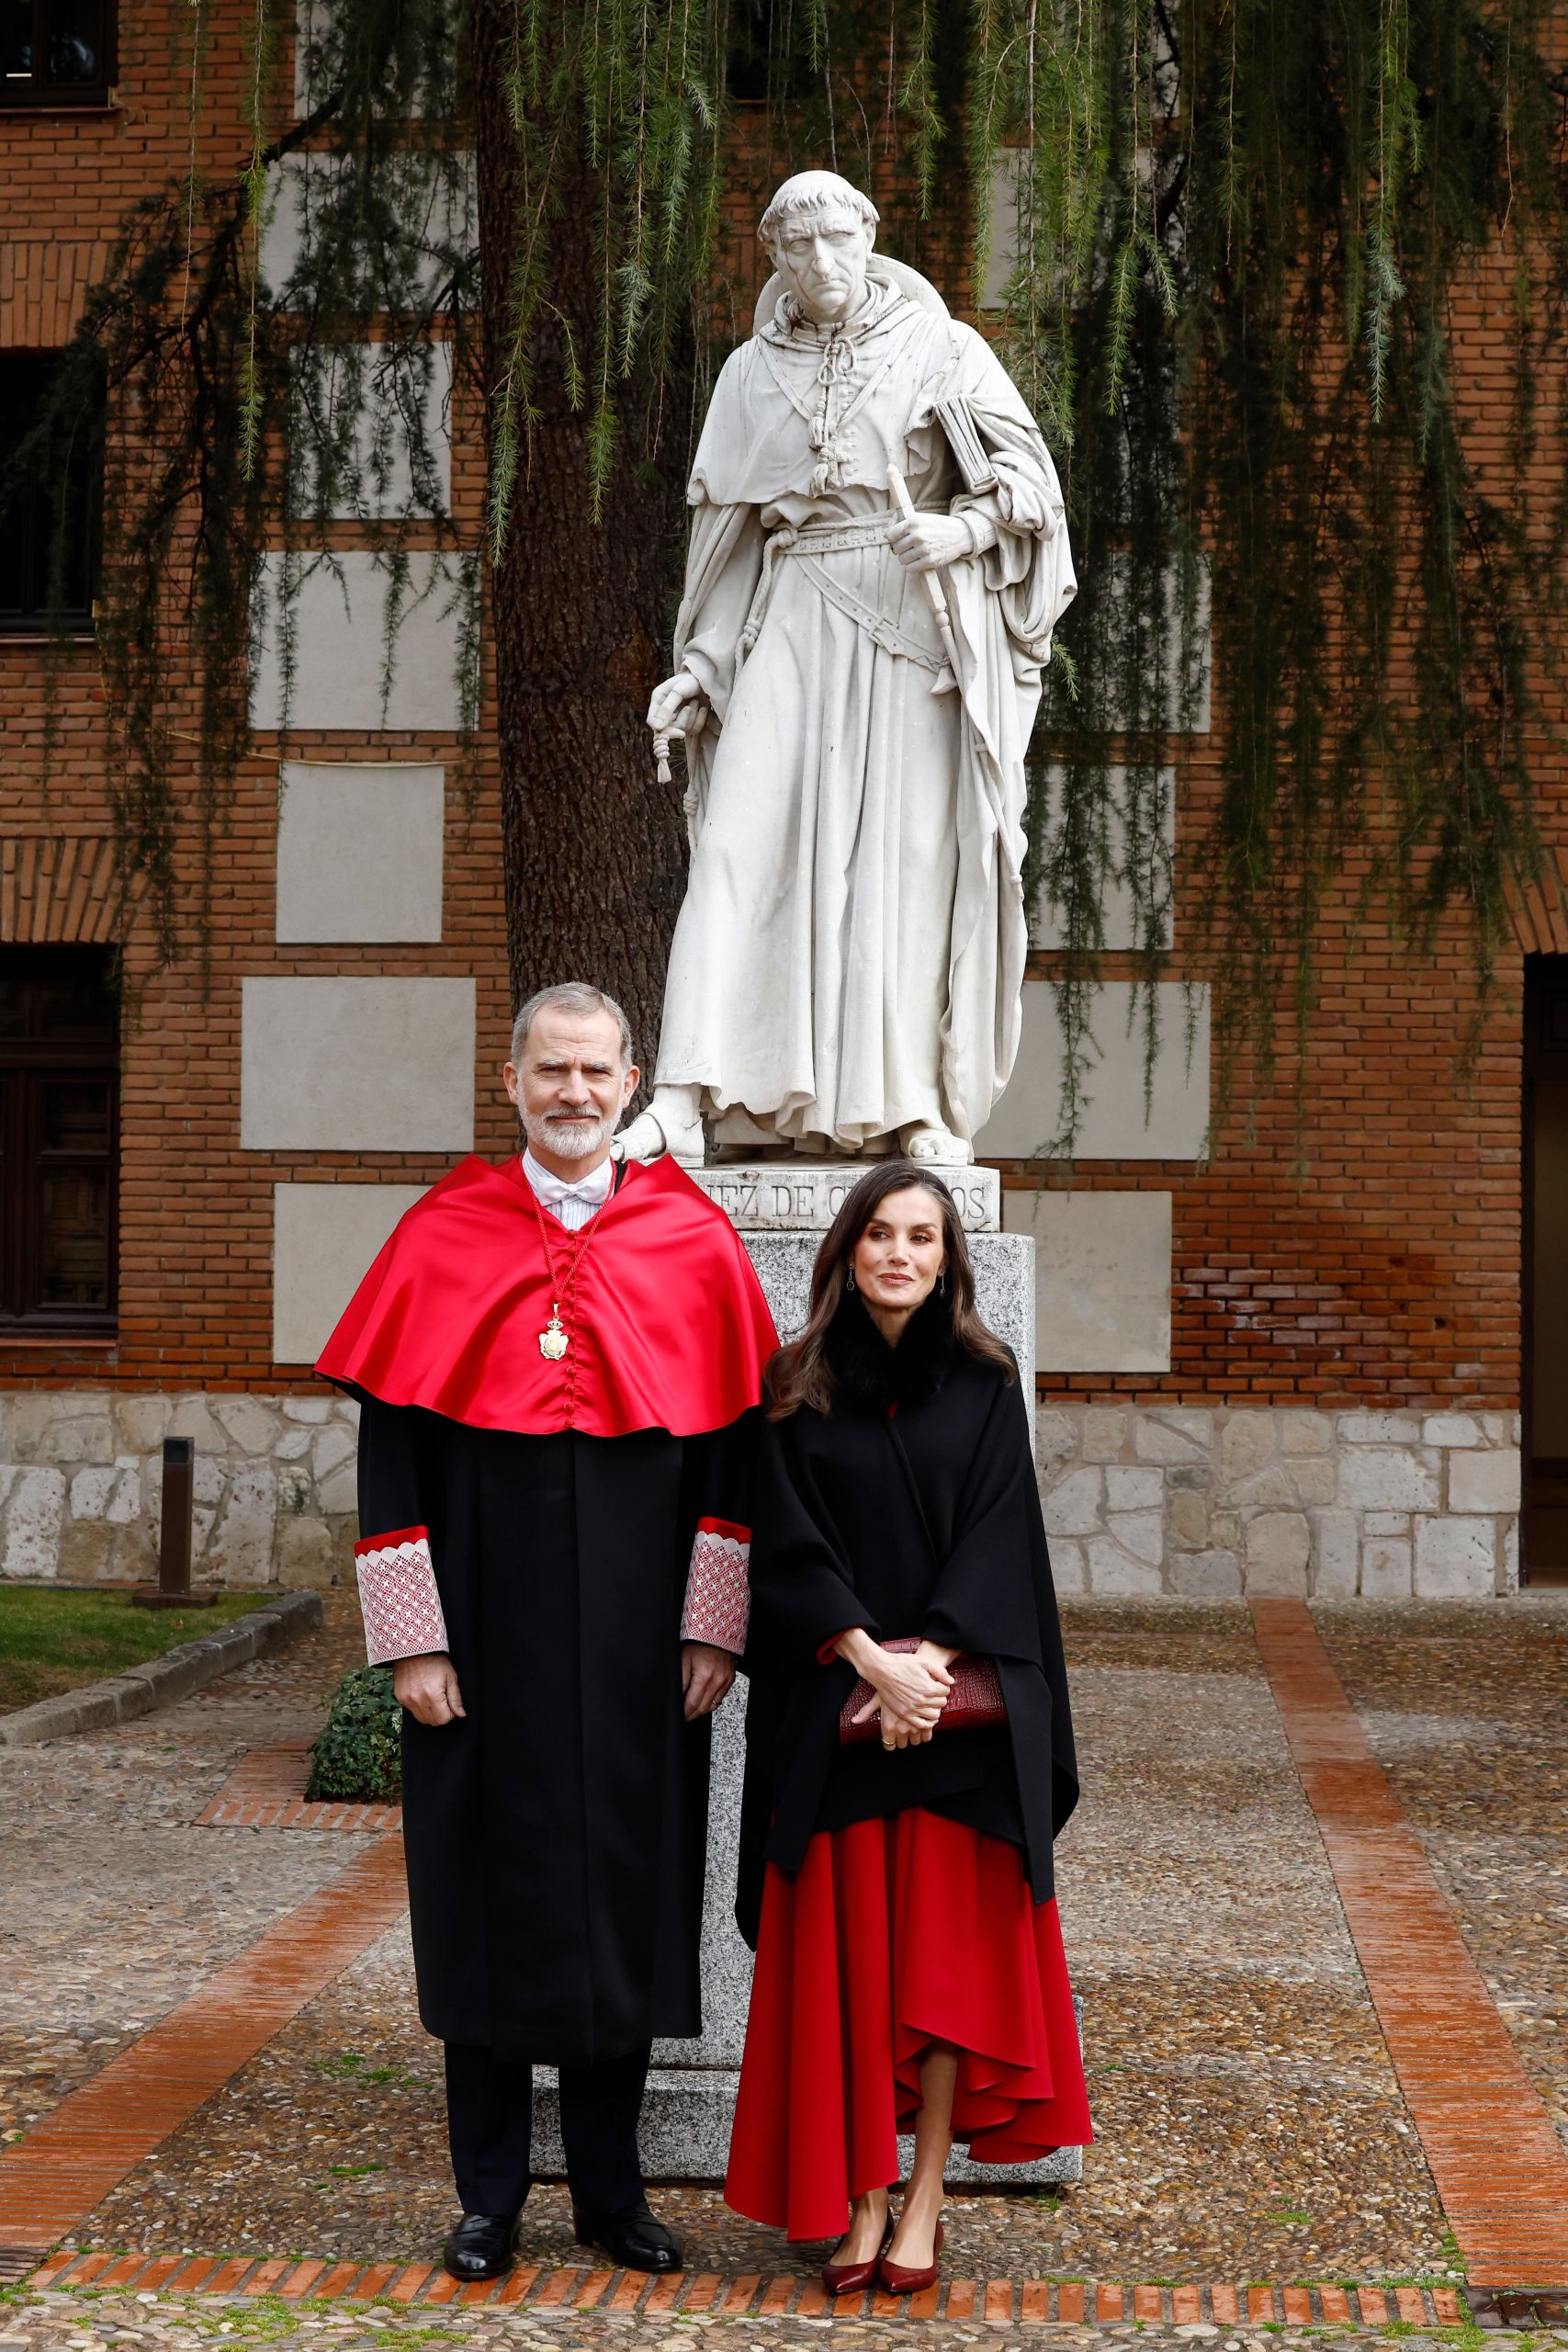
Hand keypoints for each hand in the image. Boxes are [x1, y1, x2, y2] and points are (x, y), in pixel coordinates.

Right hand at [392, 1652, 464, 1726]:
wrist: (413, 1648)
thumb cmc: (435, 1660)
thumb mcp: (450, 1677)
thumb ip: (455, 1698)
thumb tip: (461, 1715)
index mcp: (433, 1696)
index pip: (443, 1720)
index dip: (450, 1714)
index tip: (450, 1705)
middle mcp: (418, 1700)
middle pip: (432, 1722)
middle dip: (440, 1714)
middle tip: (442, 1700)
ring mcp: (407, 1700)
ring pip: (421, 1719)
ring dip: (429, 1713)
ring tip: (432, 1697)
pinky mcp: (400, 1697)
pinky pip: (411, 1711)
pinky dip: (418, 1707)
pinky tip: (422, 1694)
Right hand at [647, 669, 707, 736]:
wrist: (707, 678)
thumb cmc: (690, 680)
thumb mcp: (677, 691)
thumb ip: (667, 708)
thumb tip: (658, 727)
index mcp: (658, 700)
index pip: (652, 722)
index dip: (662, 729)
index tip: (678, 731)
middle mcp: (665, 711)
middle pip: (667, 729)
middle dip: (681, 721)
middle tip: (689, 708)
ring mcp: (678, 717)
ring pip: (681, 730)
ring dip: (692, 717)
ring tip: (696, 701)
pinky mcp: (690, 721)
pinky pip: (693, 730)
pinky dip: (700, 720)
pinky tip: (703, 708)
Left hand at [682, 1640, 735, 1720]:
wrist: (717, 1633)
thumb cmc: (699, 1644)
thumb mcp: (684, 1660)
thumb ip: (681, 1681)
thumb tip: (678, 1698)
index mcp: (704, 1676)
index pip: (693, 1703)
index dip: (685, 1713)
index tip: (680, 1716)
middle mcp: (717, 1681)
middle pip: (703, 1708)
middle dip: (692, 1715)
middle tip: (684, 1717)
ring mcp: (726, 1681)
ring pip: (713, 1706)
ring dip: (702, 1711)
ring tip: (692, 1712)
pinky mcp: (730, 1680)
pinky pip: (720, 1698)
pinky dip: (711, 1703)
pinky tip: (703, 1702)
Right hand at [839, 1633, 953, 1748]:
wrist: (882, 1669)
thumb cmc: (902, 1663)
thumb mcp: (923, 1662)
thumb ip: (940, 1671)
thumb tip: (951, 1681)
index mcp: (928, 1687)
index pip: (946, 1691)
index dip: (943, 1686)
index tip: (937, 1683)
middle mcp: (921, 1700)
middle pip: (941, 1703)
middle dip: (940, 1696)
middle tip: (933, 1691)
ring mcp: (912, 1709)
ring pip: (934, 1715)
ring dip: (935, 1708)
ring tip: (929, 1702)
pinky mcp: (904, 1713)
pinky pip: (921, 1725)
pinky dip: (926, 1722)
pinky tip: (926, 1715)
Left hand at [888, 513, 973, 573]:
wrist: (960, 534)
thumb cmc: (938, 526)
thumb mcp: (922, 518)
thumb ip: (906, 525)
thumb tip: (888, 537)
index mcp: (914, 521)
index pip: (890, 535)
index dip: (893, 539)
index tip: (899, 540)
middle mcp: (918, 535)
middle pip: (896, 548)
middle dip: (901, 549)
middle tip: (910, 547)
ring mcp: (924, 549)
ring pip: (902, 560)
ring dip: (907, 559)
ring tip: (916, 554)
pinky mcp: (930, 561)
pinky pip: (910, 569)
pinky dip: (912, 567)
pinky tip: (919, 561)